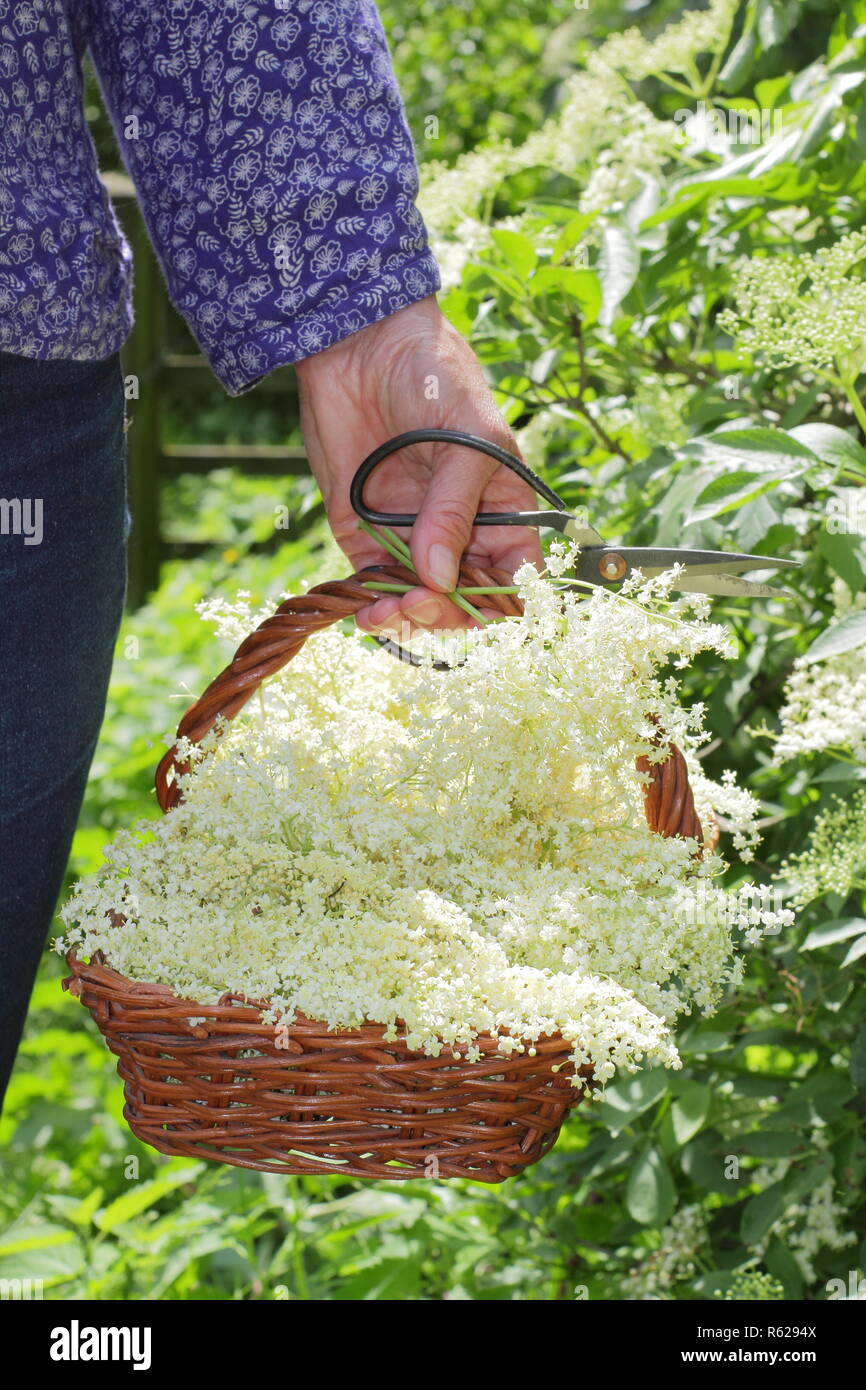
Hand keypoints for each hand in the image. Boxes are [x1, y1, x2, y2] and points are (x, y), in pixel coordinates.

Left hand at [294, 295, 540, 634]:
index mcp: (501, 511)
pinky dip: (369, 604)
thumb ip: (454, 511)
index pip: (515, 578)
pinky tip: (365, 608)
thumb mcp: (466, 439)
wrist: (359, 342)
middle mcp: (458, 531)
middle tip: (421, 601)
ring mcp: (411, 534)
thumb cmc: (434, 375)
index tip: (479, 607)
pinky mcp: (364, 532)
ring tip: (385, 613)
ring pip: (418, 601)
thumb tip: (440, 579)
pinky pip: (372, 583)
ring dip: (406, 617)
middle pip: (465, 600)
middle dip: (447, 612)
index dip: (504, 604)